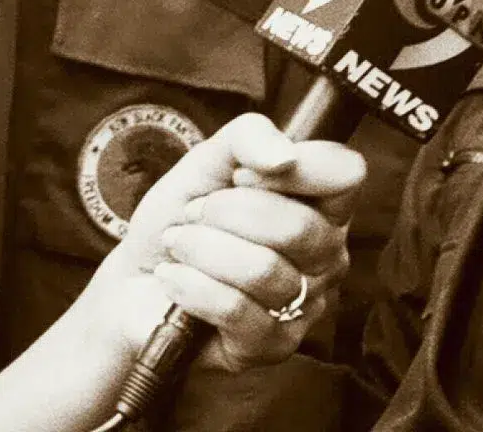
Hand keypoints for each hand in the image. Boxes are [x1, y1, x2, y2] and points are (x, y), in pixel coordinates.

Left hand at [97, 113, 364, 372]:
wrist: (136, 278)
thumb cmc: (183, 217)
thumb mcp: (208, 159)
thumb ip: (249, 136)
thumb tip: (283, 156)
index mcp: (324, 204)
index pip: (346, 174)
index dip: (294, 167)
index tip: (243, 173)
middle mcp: (327, 255)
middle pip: (298, 226)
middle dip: (226, 212)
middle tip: (195, 214)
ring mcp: (303, 304)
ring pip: (263, 270)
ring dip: (202, 249)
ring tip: (180, 245)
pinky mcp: (271, 346)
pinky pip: (236, 309)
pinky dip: (191, 286)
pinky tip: (174, 277)